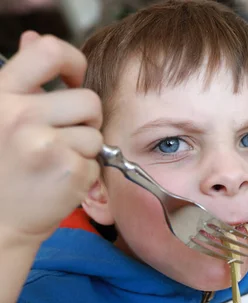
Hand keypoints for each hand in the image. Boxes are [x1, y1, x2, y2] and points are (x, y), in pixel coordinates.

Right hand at [0, 31, 102, 245]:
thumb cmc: (5, 168)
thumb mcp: (1, 116)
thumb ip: (22, 80)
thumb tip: (34, 38)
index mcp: (2, 97)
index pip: (48, 52)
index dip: (73, 62)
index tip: (75, 78)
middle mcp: (20, 116)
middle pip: (89, 101)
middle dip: (87, 120)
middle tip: (65, 137)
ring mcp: (45, 145)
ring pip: (96, 134)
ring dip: (85, 149)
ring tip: (57, 162)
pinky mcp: (69, 171)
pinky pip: (98, 162)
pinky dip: (87, 173)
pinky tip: (61, 180)